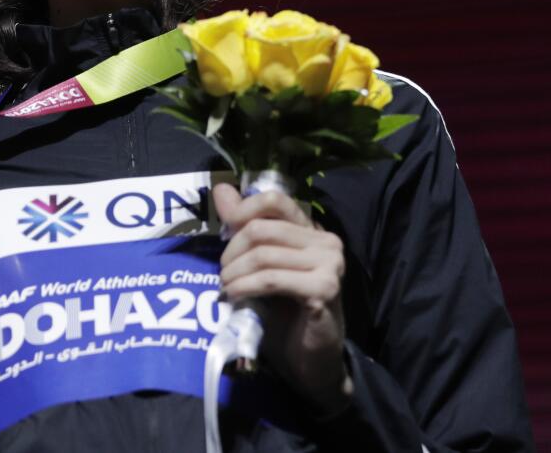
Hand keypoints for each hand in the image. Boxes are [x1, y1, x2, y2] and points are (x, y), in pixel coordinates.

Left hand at [211, 183, 352, 411]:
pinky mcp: (324, 289)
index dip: (243, 209)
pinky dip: (245, 287)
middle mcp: (326, 242)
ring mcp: (330, 265)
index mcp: (312, 231)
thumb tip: (221, 189)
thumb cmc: (286, 314)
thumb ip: (244, 228)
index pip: (275, 200)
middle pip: (262, 229)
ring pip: (264, 254)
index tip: (225, 230)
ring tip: (226, 287)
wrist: (310, 361)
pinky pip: (272, 279)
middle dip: (232, 250)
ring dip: (234, 273)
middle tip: (223, 272)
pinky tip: (235, 297)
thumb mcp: (261, 266)